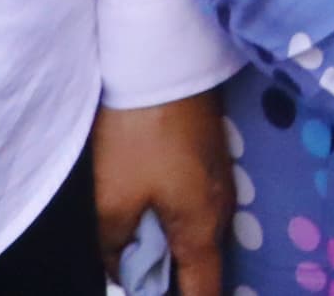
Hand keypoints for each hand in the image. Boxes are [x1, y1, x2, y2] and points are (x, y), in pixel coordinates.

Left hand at [92, 90, 232, 295]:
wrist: (165, 61)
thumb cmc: (138, 135)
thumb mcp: (111, 200)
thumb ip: (113, 248)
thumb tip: (119, 269)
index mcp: (202, 228)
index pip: (205, 291)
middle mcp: (222, 209)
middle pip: (202, 265)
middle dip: (173, 280)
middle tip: (135, 273)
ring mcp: (220, 182)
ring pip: (197, 235)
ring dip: (170, 250)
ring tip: (136, 255)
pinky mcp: (210, 160)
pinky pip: (195, 209)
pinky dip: (173, 222)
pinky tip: (146, 216)